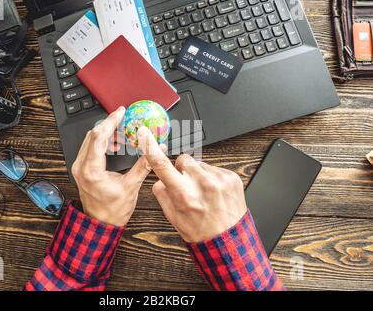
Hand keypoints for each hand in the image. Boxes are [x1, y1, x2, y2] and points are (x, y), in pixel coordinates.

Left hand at [72, 107, 151, 225]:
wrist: (100, 224)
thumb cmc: (112, 210)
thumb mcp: (131, 186)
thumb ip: (143, 165)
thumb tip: (154, 150)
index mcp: (92, 170)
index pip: (99, 136)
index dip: (111, 121)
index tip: (121, 112)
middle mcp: (81, 167)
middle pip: (93, 135)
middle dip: (109, 124)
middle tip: (124, 118)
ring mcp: (79, 168)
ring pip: (90, 140)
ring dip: (106, 133)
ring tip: (122, 133)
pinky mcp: (81, 169)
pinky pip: (89, 148)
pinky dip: (102, 142)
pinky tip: (114, 144)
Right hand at [137, 126, 246, 242]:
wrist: (228, 242)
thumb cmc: (200, 232)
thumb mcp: (173, 217)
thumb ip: (163, 194)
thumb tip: (160, 178)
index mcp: (184, 195)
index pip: (162, 165)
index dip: (150, 147)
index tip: (145, 133)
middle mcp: (202, 184)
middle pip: (183, 159)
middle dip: (182, 169)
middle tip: (188, 187)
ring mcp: (219, 179)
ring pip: (200, 163)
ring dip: (199, 174)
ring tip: (204, 193)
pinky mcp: (232, 177)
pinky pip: (215, 168)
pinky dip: (213, 178)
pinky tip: (215, 193)